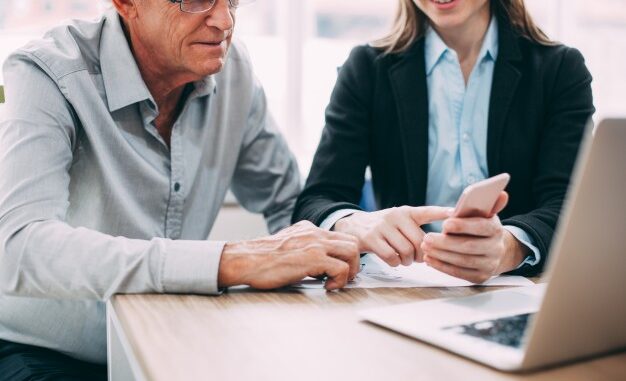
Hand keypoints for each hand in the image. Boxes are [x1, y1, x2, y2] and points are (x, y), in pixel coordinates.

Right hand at [218, 221, 359, 289]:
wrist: (245, 260)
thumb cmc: (261, 259)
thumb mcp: (287, 245)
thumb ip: (303, 249)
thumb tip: (318, 266)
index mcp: (309, 229)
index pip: (340, 236)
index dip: (345, 255)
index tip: (341, 269)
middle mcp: (314, 233)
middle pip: (352, 242)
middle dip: (354, 262)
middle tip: (344, 277)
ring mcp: (315, 244)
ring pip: (352, 251)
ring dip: (351, 270)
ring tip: (336, 282)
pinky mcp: (312, 258)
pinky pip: (341, 268)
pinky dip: (340, 280)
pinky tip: (327, 286)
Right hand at [333, 206, 452, 266]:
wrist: (353, 226)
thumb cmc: (383, 228)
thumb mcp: (400, 221)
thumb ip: (416, 229)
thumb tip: (437, 248)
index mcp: (406, 212)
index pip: (427, 211)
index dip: (442, 213)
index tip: (455, 213)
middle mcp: (395, 216)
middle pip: (419, 241)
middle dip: (422, 254)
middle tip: (418, 258)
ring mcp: (382, 227)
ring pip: (406, 251)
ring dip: (408, 261)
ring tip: (405, 259)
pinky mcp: (371, 239)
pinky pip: (391, 257)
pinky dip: (395, 263)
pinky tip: (393, 260)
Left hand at [420, 192, 528, 282]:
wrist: (494, 250)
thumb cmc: (481, 228)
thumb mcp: (484, 215)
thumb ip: (487, 203)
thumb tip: (501, 194)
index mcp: (496, 230)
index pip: (482, 227)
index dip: (463, 226)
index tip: (445, 223)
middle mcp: (496, 249)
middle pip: (469, 246)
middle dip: (445, 242)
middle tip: (427, 237)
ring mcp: (489, 265)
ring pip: (462, 261)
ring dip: (441, 255)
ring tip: (425, 247)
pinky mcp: (480, 277)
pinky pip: (459, 273)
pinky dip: (442, 267)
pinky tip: (430, 259)